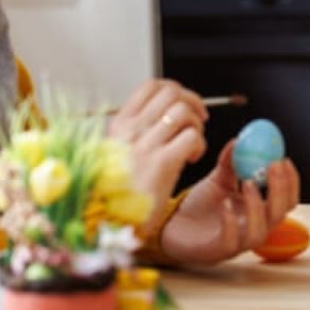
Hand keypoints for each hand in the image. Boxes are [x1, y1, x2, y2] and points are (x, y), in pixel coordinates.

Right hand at [108, 79, 207, 215]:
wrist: (109, 224)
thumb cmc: (117, 192)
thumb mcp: (118, 154)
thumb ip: (136, 133)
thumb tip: (162, 115)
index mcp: (119, 125)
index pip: (150, 86)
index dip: (175, 89)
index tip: (184, 104)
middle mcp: (130, 131)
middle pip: (171, 93)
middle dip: (193, 102)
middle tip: (198, 121)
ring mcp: (145, 145)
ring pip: (183, 111)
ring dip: (196, 126)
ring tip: (192, 145)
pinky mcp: (162, 163)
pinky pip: (192, 137)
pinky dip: (199, 145)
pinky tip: (192, 159)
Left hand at [157, 140, 301, 265]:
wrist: (171, 225)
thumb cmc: (199, 205)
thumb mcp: (218, 179)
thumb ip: (230, 163)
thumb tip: (240, 139)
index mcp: (259, 211)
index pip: (287, 200)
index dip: (291, 181)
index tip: (284, 159)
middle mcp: (253, 228)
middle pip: (279, 215)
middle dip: (280, 189)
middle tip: (273, 166)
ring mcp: (238, 242)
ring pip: (259, 232)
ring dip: (257, 206)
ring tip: (248, 182)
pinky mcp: (218, 252)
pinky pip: (231, 241)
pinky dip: (231, 222)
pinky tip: (224, 204)